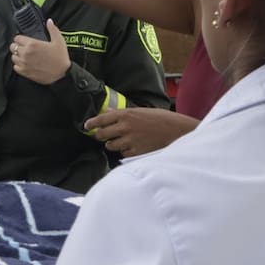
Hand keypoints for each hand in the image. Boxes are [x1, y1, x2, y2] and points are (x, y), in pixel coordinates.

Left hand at [10, 19, 69, 84]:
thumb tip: (49, 21)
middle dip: (17, 46)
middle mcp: (26, 53)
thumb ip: (52, 29)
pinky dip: (18, 65)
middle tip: (23, 47)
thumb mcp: (59, 40)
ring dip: (17, 55)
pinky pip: (15, 67)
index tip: (23, 39)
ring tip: (24, 55)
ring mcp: (24, 63)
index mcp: (32, 44)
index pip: (17, 38)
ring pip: (13, 57)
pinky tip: (25, 63)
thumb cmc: (60, 58)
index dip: (20, 38)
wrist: (62, 74)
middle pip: (13, 46)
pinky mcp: (24, 72)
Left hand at [84, 108, 199, 156]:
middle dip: (101, 135)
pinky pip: (123, 154)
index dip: (91, 123)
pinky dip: (125, 152)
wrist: (178, 131)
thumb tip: (108, 112)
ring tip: (122, 141)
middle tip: (103, 136)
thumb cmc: (162, 119)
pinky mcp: (135, 151)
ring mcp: (130, 140)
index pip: (101, 119)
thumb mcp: (142, 111)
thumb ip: (123, 113)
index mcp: (126, 114)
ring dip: (113, 144)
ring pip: (110, 146)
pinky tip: (132, 147)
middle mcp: (125, 127)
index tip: (87, 126)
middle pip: (102, 134)